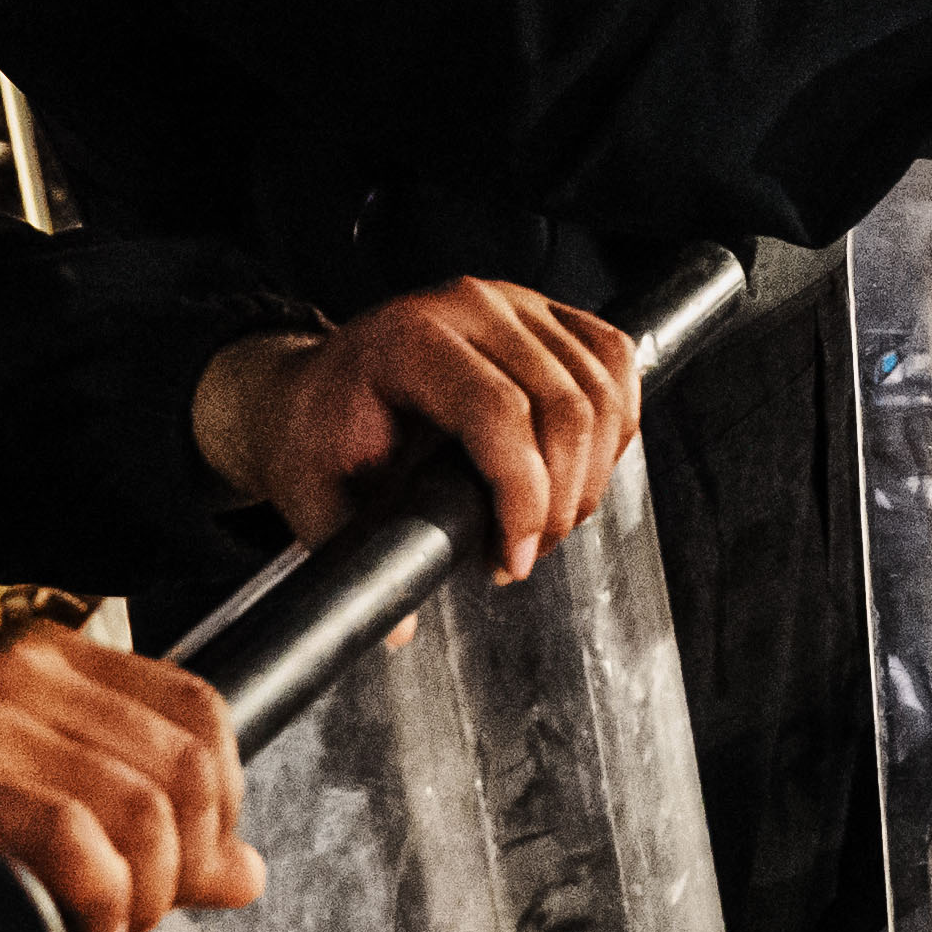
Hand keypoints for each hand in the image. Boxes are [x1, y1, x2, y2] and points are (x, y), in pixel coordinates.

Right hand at [0, 617, 256, 931]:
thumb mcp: (23, 817)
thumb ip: (136, 833)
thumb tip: (243, 872)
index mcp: (48, 661)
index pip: (201, 711)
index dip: (224, 803)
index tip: (195, 869)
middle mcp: (21, 670)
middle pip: (185, 763)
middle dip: (186, 861)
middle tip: (137, 916)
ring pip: (141, 803)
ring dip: (142, 892)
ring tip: (100, 927)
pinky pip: (72, 833)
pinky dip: (97, 896)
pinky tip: (76, 928)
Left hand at [196, 279, 643, 578]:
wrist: (317, 387)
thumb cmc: (318, 436)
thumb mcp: (315, 497)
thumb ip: (355, 558)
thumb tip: (400, 630)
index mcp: (408, 340)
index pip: (499, 413)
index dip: (523, 498)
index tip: (511, 562)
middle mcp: (470, 305)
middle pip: (565, 406)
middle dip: (561, 503)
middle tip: (523, 556)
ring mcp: (516, 301)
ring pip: (601, 391)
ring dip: (591, 475)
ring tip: (545, 524)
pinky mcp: (547, 312)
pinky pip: (616, 360)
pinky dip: (616, 424)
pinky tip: (581, 471)